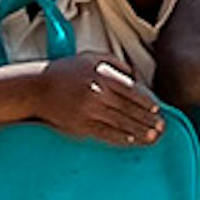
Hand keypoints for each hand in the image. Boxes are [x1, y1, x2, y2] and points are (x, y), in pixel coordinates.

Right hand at [44, 57, 166, 146]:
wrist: (37, 88)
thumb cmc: (66, 72)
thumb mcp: (92, 58)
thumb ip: (116, 64)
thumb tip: (137, 76)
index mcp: (102, 75)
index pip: (132, 91)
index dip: (147, 102)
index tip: (157, 110)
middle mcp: (97, 93)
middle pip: (129, 109)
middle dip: (148, 120)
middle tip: (162, 128)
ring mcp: (89, 111)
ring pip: (121, 123)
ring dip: (140, 132)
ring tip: (153, 137)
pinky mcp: (81, 125)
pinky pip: (106, 134)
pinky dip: (121, 138)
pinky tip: (132, 141)